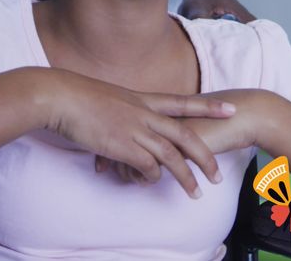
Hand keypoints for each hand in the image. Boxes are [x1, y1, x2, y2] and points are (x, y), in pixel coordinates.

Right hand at [40, 68, 236, 198]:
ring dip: (186, 176)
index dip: (209, 106)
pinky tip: (150, 182)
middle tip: (218, 175)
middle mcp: (144, 113)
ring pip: (171, 155)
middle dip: (205, 156)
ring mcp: (135, 128)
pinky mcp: (122, 144)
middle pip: (186, 134)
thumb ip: (124, 114)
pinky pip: (147, 166)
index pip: (183, 102)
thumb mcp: (109, 99)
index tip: (231, 108)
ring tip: (196, 193)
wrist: (60, 96)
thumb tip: (126, 131)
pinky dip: (152, 176)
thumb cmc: (77, 97)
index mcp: (143, 99)